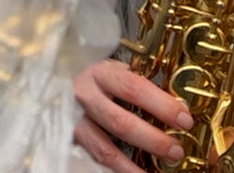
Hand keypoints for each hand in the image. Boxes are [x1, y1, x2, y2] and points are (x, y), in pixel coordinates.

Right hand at [72, 59, 191, 170]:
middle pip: (121, 122)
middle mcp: (83, 96)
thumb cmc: (87, 78)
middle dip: (153, 140)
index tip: (184, 120)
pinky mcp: (66, 138)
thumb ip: (132, 84)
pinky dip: (113, 170)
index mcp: (100, 73)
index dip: (162, 106)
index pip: (135, 88)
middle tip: (175, 151)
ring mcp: (71, 120)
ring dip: (132, 166)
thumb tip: (174, 105)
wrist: (49, 82)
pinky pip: (91, 159)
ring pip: (104, 149)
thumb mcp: (108, 71)